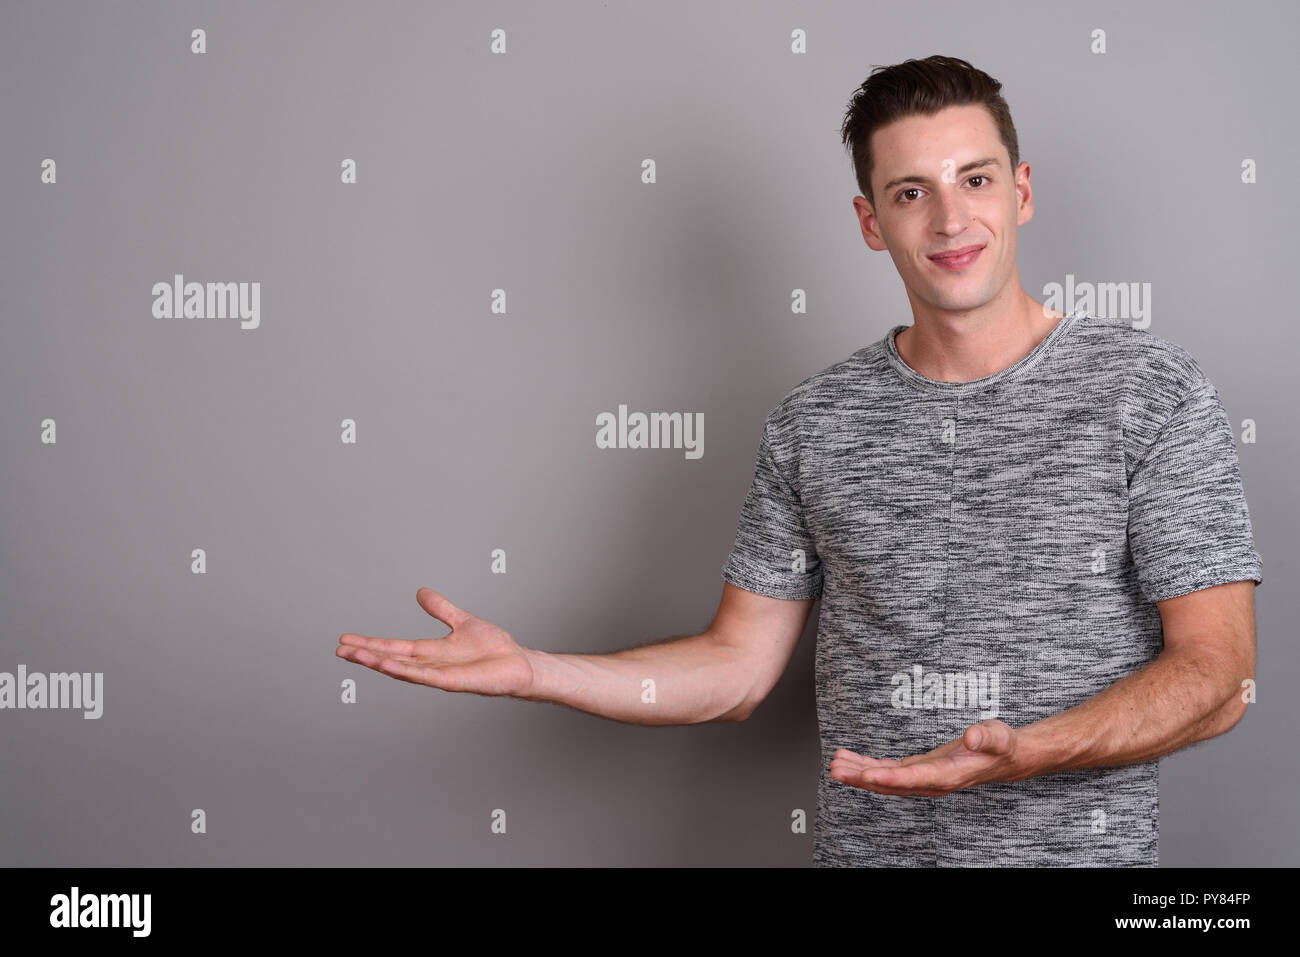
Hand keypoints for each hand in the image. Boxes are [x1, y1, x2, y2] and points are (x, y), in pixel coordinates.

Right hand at [336, 588, 534, 697]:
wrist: (518, 662)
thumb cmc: (494, 647)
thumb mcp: (462, 620)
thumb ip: (441, 609)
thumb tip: (421, 592)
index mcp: (430, 651)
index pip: (392, 647)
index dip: (370, 644)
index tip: (346, 640)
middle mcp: (430, 664)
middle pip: (390, 660)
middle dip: (365, 655)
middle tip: (339, 650)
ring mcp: (439, 675)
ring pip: (402, 669)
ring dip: (378, 664)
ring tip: (355, 657)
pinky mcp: (453, 682)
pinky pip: (424, 677)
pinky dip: (405, 672)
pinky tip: (387, 666)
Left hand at [829, 720, 1023, 795]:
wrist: (1004, 758)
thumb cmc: (1001, 746)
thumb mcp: (999, 736)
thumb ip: (986, 737)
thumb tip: (972, 736)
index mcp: (949, 775)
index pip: (916, 779)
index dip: (891, 778)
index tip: (868, 775)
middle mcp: (932, 781)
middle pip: (892, 784)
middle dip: (863, 778)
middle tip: (836, 769)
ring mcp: (923, 778)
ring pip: (886, 780)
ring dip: (860, 773)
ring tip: (835, 764)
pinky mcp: (919, 770)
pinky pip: (889, 772)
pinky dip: (869, 766)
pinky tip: (851, 760)